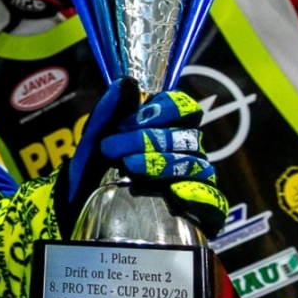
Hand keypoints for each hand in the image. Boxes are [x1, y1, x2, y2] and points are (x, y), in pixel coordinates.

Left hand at [59, 84, 228, 239]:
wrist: (83, 214)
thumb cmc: (94, 173)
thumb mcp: (94, 142)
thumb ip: (108, 113)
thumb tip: (126, 83)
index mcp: (166, 131)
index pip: (184, 108)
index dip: (160, 110)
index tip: (127, 122)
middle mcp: (186, 154)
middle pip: (185, 137)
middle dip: (147, 139)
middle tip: (112, 148)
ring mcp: (196, 183)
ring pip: (195, 166)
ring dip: (160, 163)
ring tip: (129, 168)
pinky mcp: (203, 214)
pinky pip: (213, 202)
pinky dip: (197, 195)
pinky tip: (174, 193)